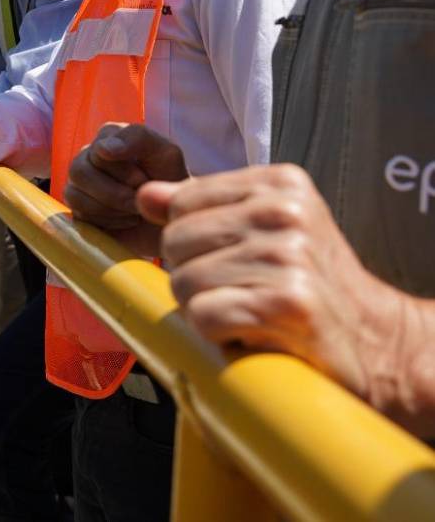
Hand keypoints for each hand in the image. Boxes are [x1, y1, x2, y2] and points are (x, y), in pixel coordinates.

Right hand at [64, 123, 188, 254]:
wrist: (171, 216)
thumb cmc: (168, 181)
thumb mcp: (166, 153)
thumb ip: (137, 138)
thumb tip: (102, 149)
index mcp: (108, 135)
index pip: (99, 150)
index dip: (124, 171)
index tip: (144, 178)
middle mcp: (87, 155)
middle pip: (80, 171)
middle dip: (117, 193)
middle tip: (140, 198)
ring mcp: (79, 182)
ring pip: (75, 194)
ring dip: (112, 208)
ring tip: (135, 209)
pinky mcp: (77, 207)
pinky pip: (79, 214)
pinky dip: (107, 221)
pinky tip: (125, 219)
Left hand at [137, 164, 399, 408]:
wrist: (380, 343)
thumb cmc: (313, 282)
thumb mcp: (263, 227)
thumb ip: (202, 206)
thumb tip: (145, 194)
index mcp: (279, 182)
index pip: (182, 201)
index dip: (190, 239)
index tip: (228, 257)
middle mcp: (284, 211)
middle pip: (175, 241)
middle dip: (192, 275)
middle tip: (236, 292)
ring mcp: (288, 256)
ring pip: (184, 281)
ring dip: (204, 309)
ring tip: (247, 312)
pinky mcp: (288, 303)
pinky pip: (204, 315)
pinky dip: (217, 334)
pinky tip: (251, 333)